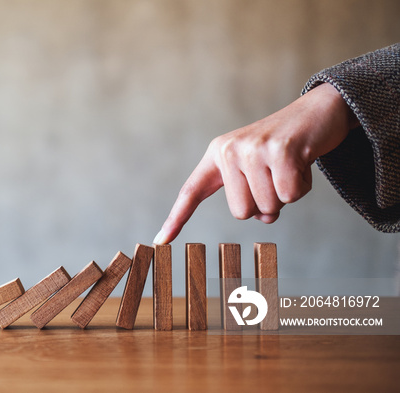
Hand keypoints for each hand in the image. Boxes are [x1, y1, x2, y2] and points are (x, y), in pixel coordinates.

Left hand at [154, 83, 357, 244]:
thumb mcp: (259, 171)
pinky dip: (302, 186)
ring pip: (267, 206)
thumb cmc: (285, 148)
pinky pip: (290, 195)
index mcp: (217, 154)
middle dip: (264, 203)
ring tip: (290, 167)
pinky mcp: (280, 150)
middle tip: (276, 175)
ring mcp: (253, 149)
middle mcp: (229, 149)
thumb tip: (264, 217)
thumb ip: (252, 196)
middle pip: (241, 212)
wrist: (318, 112)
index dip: (176, 218)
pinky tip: (303, 163)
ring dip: (286, 194)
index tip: (160, 240)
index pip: (192, 191)